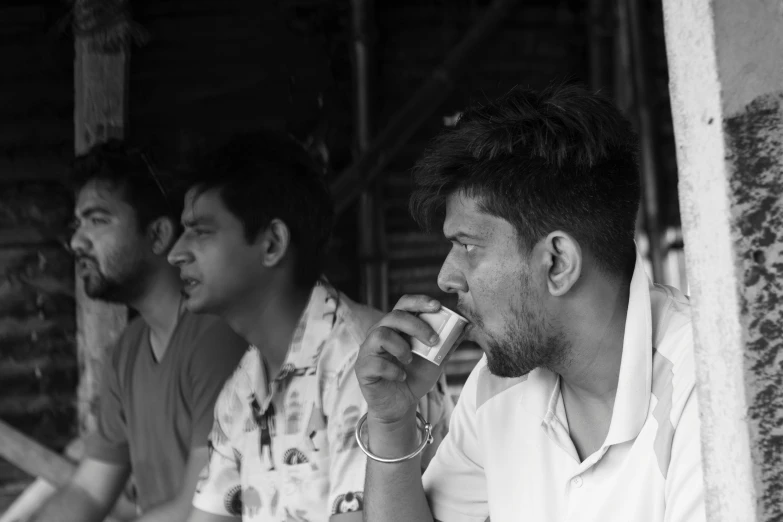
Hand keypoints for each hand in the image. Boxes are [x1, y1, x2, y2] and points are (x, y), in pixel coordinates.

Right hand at [355, 295, 446, 425]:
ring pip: (381, 334)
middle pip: (394, 316)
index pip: (404, 304)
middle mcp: (380, 333)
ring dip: (401, 347)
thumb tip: (465, 327)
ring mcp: (369, 350)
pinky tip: (401, 376)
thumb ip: (447, 344)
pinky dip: (393, 369)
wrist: (401, 406)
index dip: (419, 301)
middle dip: (417, 326)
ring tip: (410, 360)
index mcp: (397, 327)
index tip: (437, 306)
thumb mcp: (435, 360)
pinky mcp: (363, 368)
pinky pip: (375, 362)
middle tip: (433, 341)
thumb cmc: (415, 378)